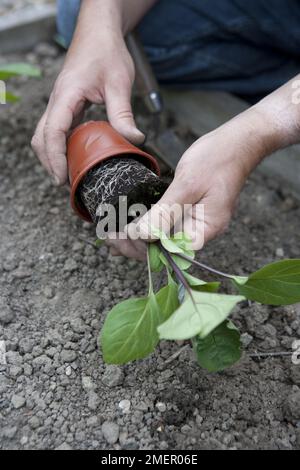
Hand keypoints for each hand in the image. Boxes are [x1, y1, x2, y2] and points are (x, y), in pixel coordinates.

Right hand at [32, 29, 143, 184]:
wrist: (99, 33)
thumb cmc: (107, 52)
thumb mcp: (119, 83)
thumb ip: (123, 113)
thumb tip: (135, 140)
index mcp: (66, 95)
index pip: (52, 131)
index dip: (55, 158)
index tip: (62, 178)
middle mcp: (57, 101)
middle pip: (41, 138)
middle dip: (50, 163)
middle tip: (66, 184)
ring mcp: (59, 103)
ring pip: (44, 135)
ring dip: (52, 156)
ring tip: (68, 176)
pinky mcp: (65, 105)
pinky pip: (55, 130)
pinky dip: (60, 147)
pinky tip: (74, 157)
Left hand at [106, 108, 270, 258]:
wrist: (236, 142)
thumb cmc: (217, 159)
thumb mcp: (187, 185)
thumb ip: (165, 212)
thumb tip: (141, 236)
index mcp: (205, 229)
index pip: (170, 251)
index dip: (144, 249)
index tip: (120, 238)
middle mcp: (199, 230)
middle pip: (164, 249)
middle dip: (135, 246)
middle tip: (109, 238)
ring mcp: (193, 221)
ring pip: (161, 238)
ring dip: (136, 239)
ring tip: (110, 236)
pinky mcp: (186, 210)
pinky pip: (163, 223)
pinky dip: (144, 225)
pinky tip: (125, 228)